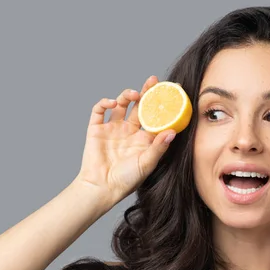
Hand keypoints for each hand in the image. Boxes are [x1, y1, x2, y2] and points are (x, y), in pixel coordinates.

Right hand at [74, 76, 175, 206]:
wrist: (101, 188)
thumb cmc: (127, 180)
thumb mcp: (147, 163)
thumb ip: (159, 147)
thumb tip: (173, 131)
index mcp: (143, 139)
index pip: (155, 117)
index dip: (161, 105)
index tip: (171, 93)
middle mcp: (129, 131)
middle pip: (139, 106)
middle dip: (146, 92)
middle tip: (153, 81)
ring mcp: (112, 129)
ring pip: (120, 105)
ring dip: (126, 95)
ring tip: (133, 95)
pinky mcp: (96, 129)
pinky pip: (99, 111)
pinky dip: (104, 103)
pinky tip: (111, 103)